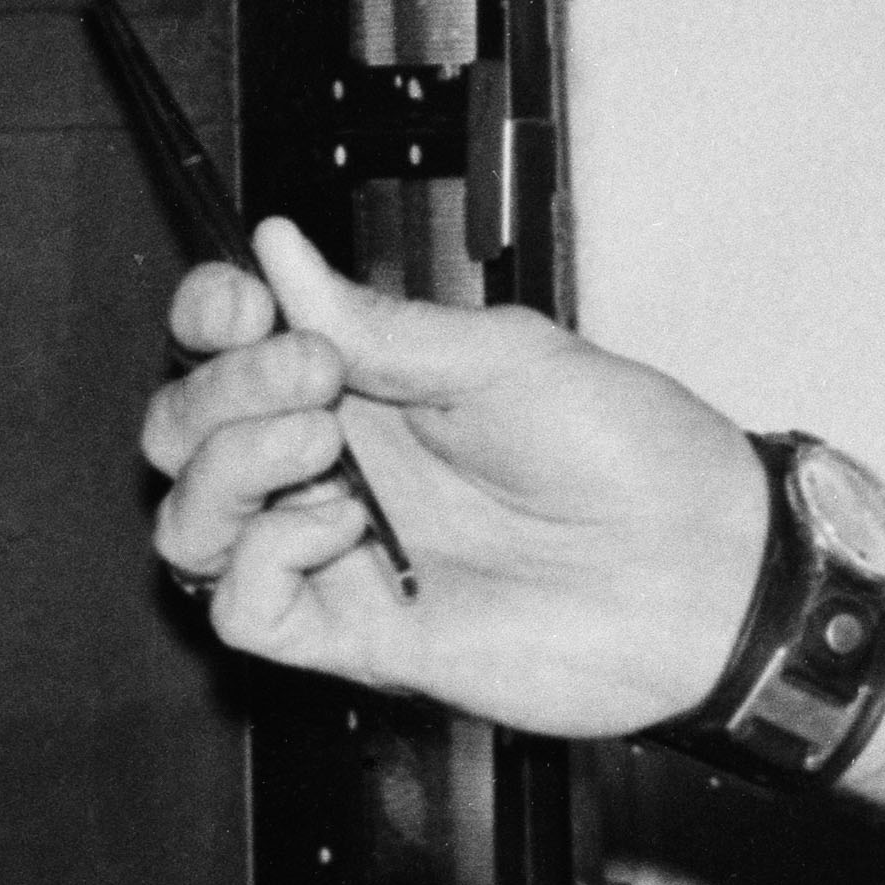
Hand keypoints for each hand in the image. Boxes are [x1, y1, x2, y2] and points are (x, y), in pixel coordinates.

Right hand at [141, 220, 775, 740]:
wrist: (698, 569)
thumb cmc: (634, 454)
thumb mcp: (505, 354)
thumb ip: (378, 322)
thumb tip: (278, 250)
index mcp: (371, 382)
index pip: (229, 345)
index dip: (208, 316)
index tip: (239, 301)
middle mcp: (341, 464)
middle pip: (186, 429)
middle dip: (219, 387)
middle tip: (315, 376)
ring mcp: (340, 551)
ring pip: (190, 521)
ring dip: (228, 466)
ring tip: (317, 443)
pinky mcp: (355, 634)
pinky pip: (239, 609)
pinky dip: (264, 557)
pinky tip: (342, 525)